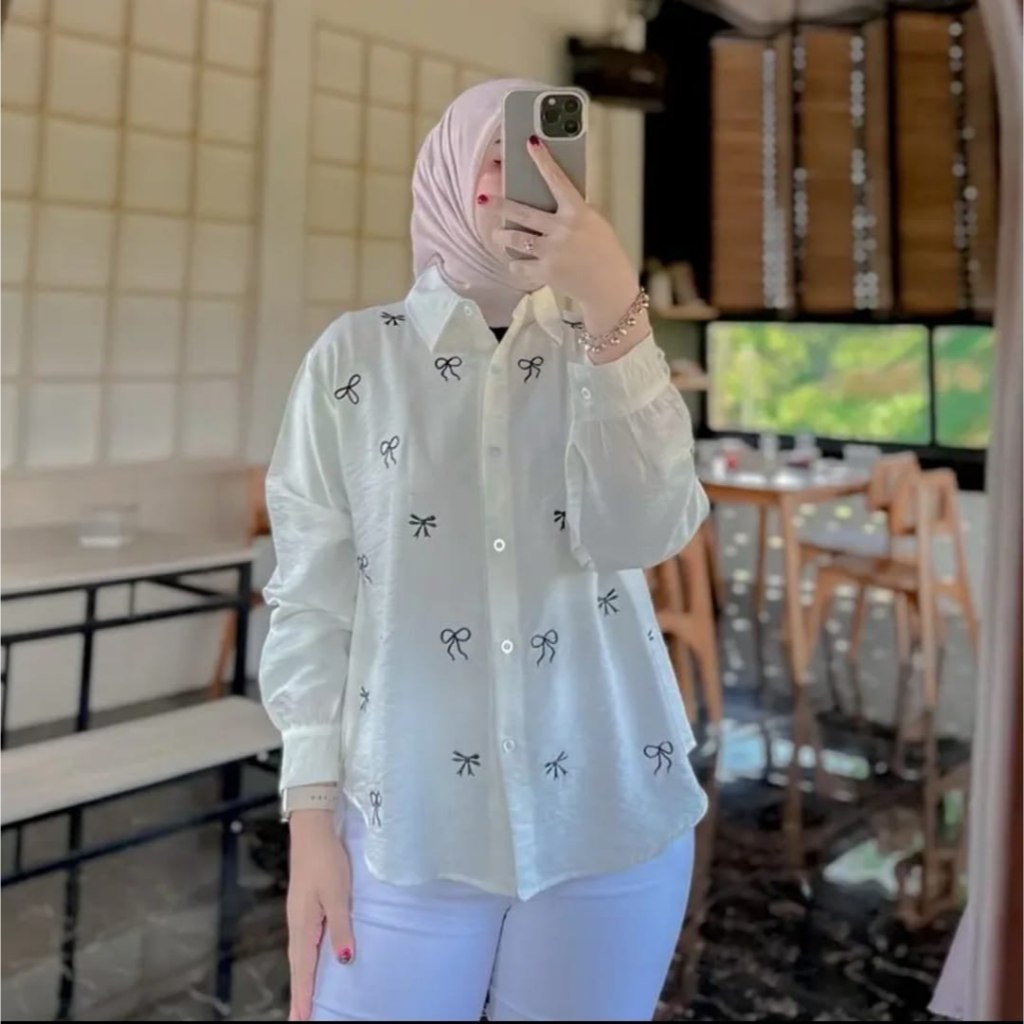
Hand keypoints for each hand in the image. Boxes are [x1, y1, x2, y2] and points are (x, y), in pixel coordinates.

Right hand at [287, 812, 353, 1020]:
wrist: (312, 832)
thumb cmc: (326, 861)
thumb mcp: (337, 894)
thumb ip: (341, 927)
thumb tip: (344, 959)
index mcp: (304, 926)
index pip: (304, 970)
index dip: (304, 996)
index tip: (303, 1021)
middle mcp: (297, 925)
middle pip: (297, 968)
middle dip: (299, 996)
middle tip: (299, 1022)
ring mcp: (299, 917)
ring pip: (299, 958)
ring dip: (301, 981)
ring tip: (303, 1004)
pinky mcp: (304, 908)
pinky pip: (303, 945)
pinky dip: (304, 963)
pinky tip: (309, 965)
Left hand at [488, 137, 638, 309]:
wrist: (608, 286)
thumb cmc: (604, 252)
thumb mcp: (595, 223)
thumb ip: (574, 210)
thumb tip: (552, 196)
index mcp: (578, 213)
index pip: (558, 180)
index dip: (543, 160)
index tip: (531, 143)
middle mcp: (563, 230)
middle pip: (523, 213)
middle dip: (500, 205)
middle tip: (484, 199)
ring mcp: (553, 252)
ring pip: (515, 240)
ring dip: (501, 237)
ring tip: (497, 235)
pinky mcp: (546, 273)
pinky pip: (520, 266)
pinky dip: (516, 265)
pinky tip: (516, 262)